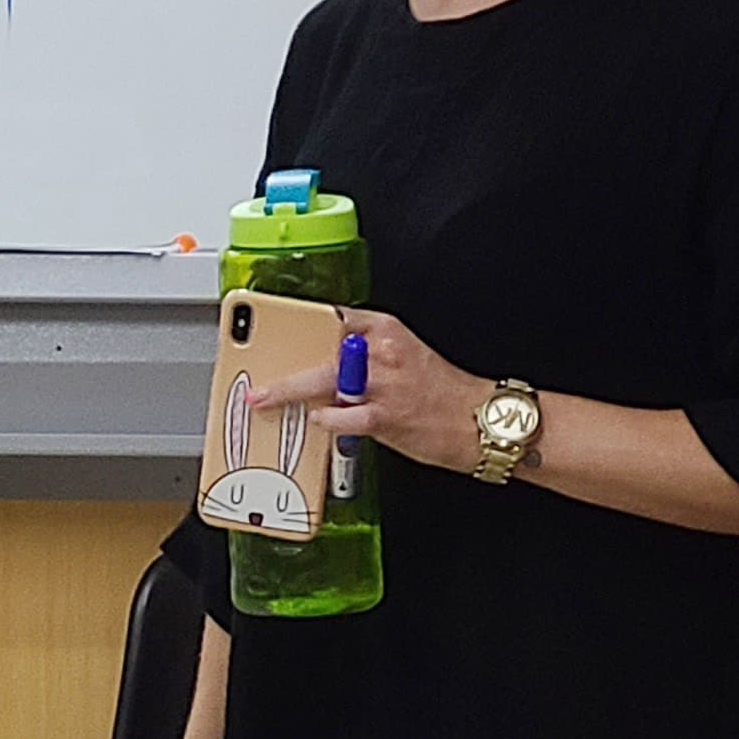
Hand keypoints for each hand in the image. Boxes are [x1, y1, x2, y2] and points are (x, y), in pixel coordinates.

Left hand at [255, 306, 492, 475]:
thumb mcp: (404, 357)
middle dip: (284, 366)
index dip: (300, 322)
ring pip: (322, 382)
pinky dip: (323, 420)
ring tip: (265, 400)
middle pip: (319, 351)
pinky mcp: (383, 415)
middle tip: (257, 379)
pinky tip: (314, 420)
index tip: (272, 327)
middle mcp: (381, 352)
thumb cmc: (441, 392)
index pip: (334, 317)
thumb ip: (363, 358)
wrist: (481, 421)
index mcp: (386, 331)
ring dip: (289, 393)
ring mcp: (381, 383)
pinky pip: (339, 416)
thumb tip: (323, 367)